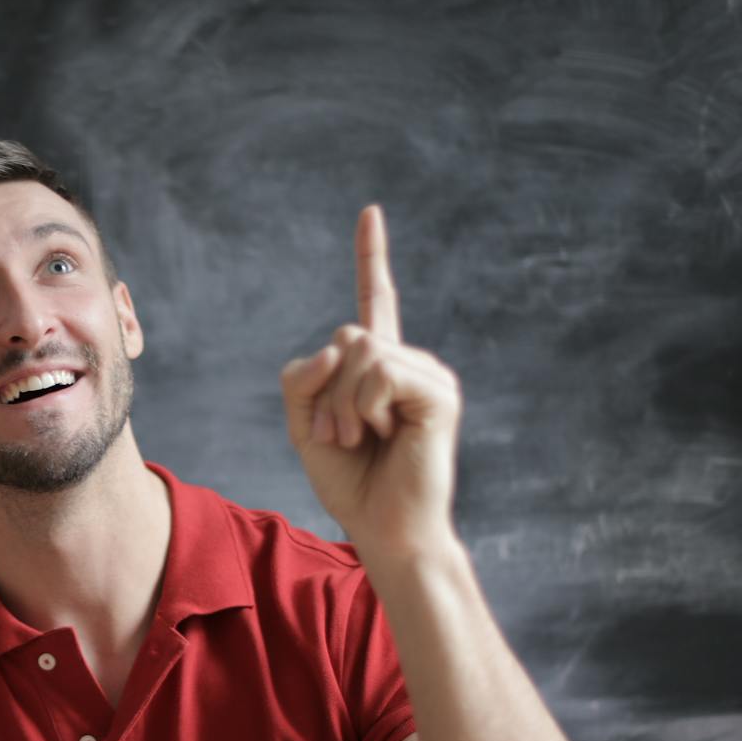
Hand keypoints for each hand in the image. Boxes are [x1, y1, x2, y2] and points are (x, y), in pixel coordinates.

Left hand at [279, 205, 461, 558]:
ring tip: (360, 440)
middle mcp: (407, 362)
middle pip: (345, 335)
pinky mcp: (439, 393)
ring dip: (341, 405)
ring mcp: (427, 374)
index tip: (370, 212)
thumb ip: (302, 378)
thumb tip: (337, 344)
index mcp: (378, 367)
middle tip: (340, 437)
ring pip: (359, 351)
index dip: (371, 258)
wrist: (384, 529)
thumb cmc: (349, 482)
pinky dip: (364, 407)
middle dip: (324, 392)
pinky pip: (379, 372)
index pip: (374, 302)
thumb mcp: (305, 426)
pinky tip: (384, 434)